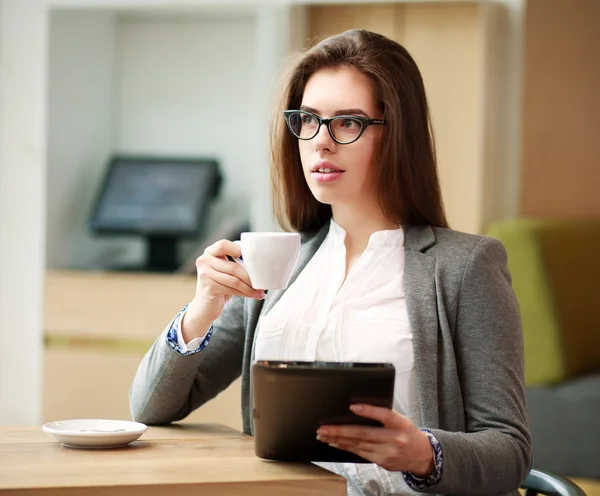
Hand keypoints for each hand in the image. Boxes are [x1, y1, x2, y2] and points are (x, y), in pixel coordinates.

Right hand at [182, 240, 263, 340]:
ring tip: (260, 291)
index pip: (223, 245)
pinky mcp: (208, 287)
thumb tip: (259, 262)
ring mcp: (204, 274)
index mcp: (210, 252)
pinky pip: (231, 289)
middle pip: (233, 266)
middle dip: (250, 276)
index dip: (238, 249)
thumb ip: (235, 262)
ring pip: (234, 280)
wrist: (204, 306)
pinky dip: (245, 293)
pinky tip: (254, 295)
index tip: (253, 257)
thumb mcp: (225, 270)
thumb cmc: (219, 286)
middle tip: (262, 281)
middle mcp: (204, 261)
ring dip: (250, 287)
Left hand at [316, 404, 434, 475]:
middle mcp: (394, 439)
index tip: (352, 407)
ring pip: (358, 444)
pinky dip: (346, 447)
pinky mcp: (381, 462)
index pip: (384, 415)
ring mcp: (387, 452)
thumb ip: (383, 415)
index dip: (368, 411)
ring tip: (323, 435)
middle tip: (323, 428)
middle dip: (340, 430)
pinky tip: (335, 443)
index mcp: (400, 424)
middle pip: (364, 433)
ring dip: (338, 439)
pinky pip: (360, 453)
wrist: (421, 455)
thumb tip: (356, 409)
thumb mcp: (400, 419)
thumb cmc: (407, 432)